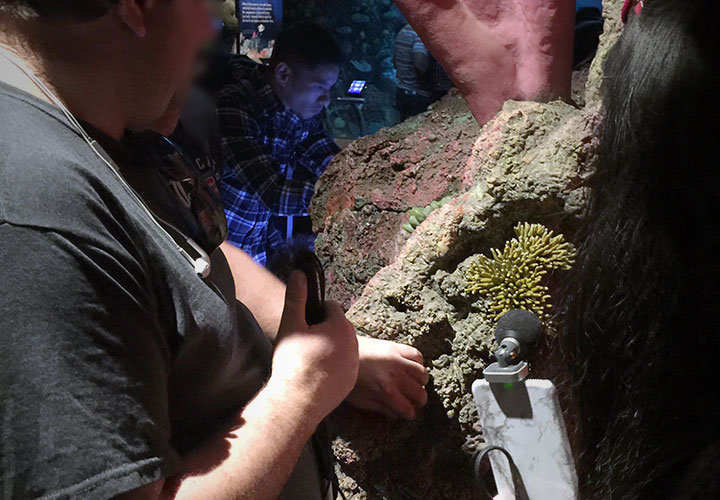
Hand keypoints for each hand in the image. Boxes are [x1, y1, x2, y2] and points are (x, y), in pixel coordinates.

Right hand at [270, 271, 358, 423]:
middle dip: (323, 330)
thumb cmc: (293, 361)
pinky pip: (342, 366)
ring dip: (328, 348)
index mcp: (341, 326)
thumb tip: (300, 272)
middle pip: (338, 327)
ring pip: (341, 347)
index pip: (331, 307)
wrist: (298, 401)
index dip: (315, 313)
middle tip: (304, 343)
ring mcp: (354, 364)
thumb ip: (296, 296)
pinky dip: (332, 367)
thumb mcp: (290, 324)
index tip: (303, 325)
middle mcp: (354, 343)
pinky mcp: (350, 382)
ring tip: (308, 360)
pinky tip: (315, 375)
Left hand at [346, 336, 428, 418]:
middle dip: (420, 400)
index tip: (410, 413)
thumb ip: (380, 407)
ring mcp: (398, 360)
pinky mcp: (396, 347)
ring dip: (422, 382)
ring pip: (422, 374)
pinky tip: (413, 367)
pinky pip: (417, 355)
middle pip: (419, 392)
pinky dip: (419, 362)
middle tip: (417, 401)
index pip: (407, 407)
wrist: (340, 352)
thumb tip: (395, 414)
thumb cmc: (349, 378)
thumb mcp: (361, 399)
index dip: (410, 413)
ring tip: (417, 384)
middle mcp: (396, 376)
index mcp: (386, 391)